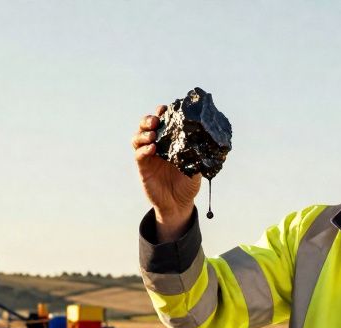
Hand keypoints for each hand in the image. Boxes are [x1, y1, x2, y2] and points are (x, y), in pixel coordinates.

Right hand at [132, 105, 199, 240]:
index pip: (164, 123)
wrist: (179, 204)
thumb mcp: (197, 168)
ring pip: (138, 138)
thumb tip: (202, 141)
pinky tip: (152, 149)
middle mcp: (157, 146)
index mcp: (170, 142)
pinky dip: (143, 150)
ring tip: (152, 134)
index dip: (163, 113)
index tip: (167, 109)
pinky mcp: (143, 168)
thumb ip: (196, 155)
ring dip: (143, 133)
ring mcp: (148, 156)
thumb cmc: (188, 185)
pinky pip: (139, 155)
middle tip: (157, 120)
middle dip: (149, 119)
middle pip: (146, 126)